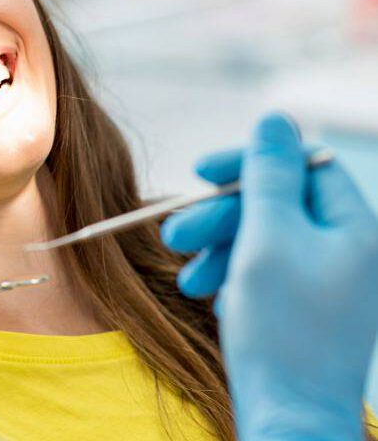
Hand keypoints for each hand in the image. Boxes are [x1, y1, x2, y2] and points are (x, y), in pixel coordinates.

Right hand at [163, 114, 377, 438]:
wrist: (288, 418)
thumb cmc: (282, 329)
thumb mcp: (268, 237)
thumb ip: (269, 173)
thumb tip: (274, 118)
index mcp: (354, 226)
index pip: (302, 165)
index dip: (249, 163)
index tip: (200, 172)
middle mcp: (346, 248)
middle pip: (275, 203)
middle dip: (220, 216)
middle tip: (174, 234)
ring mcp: (324, 279)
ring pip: (262, 238)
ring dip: (216, 249)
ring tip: (186, 278)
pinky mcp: (301, 306)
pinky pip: (262, 270)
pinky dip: (229, 275)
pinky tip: (207, 295)